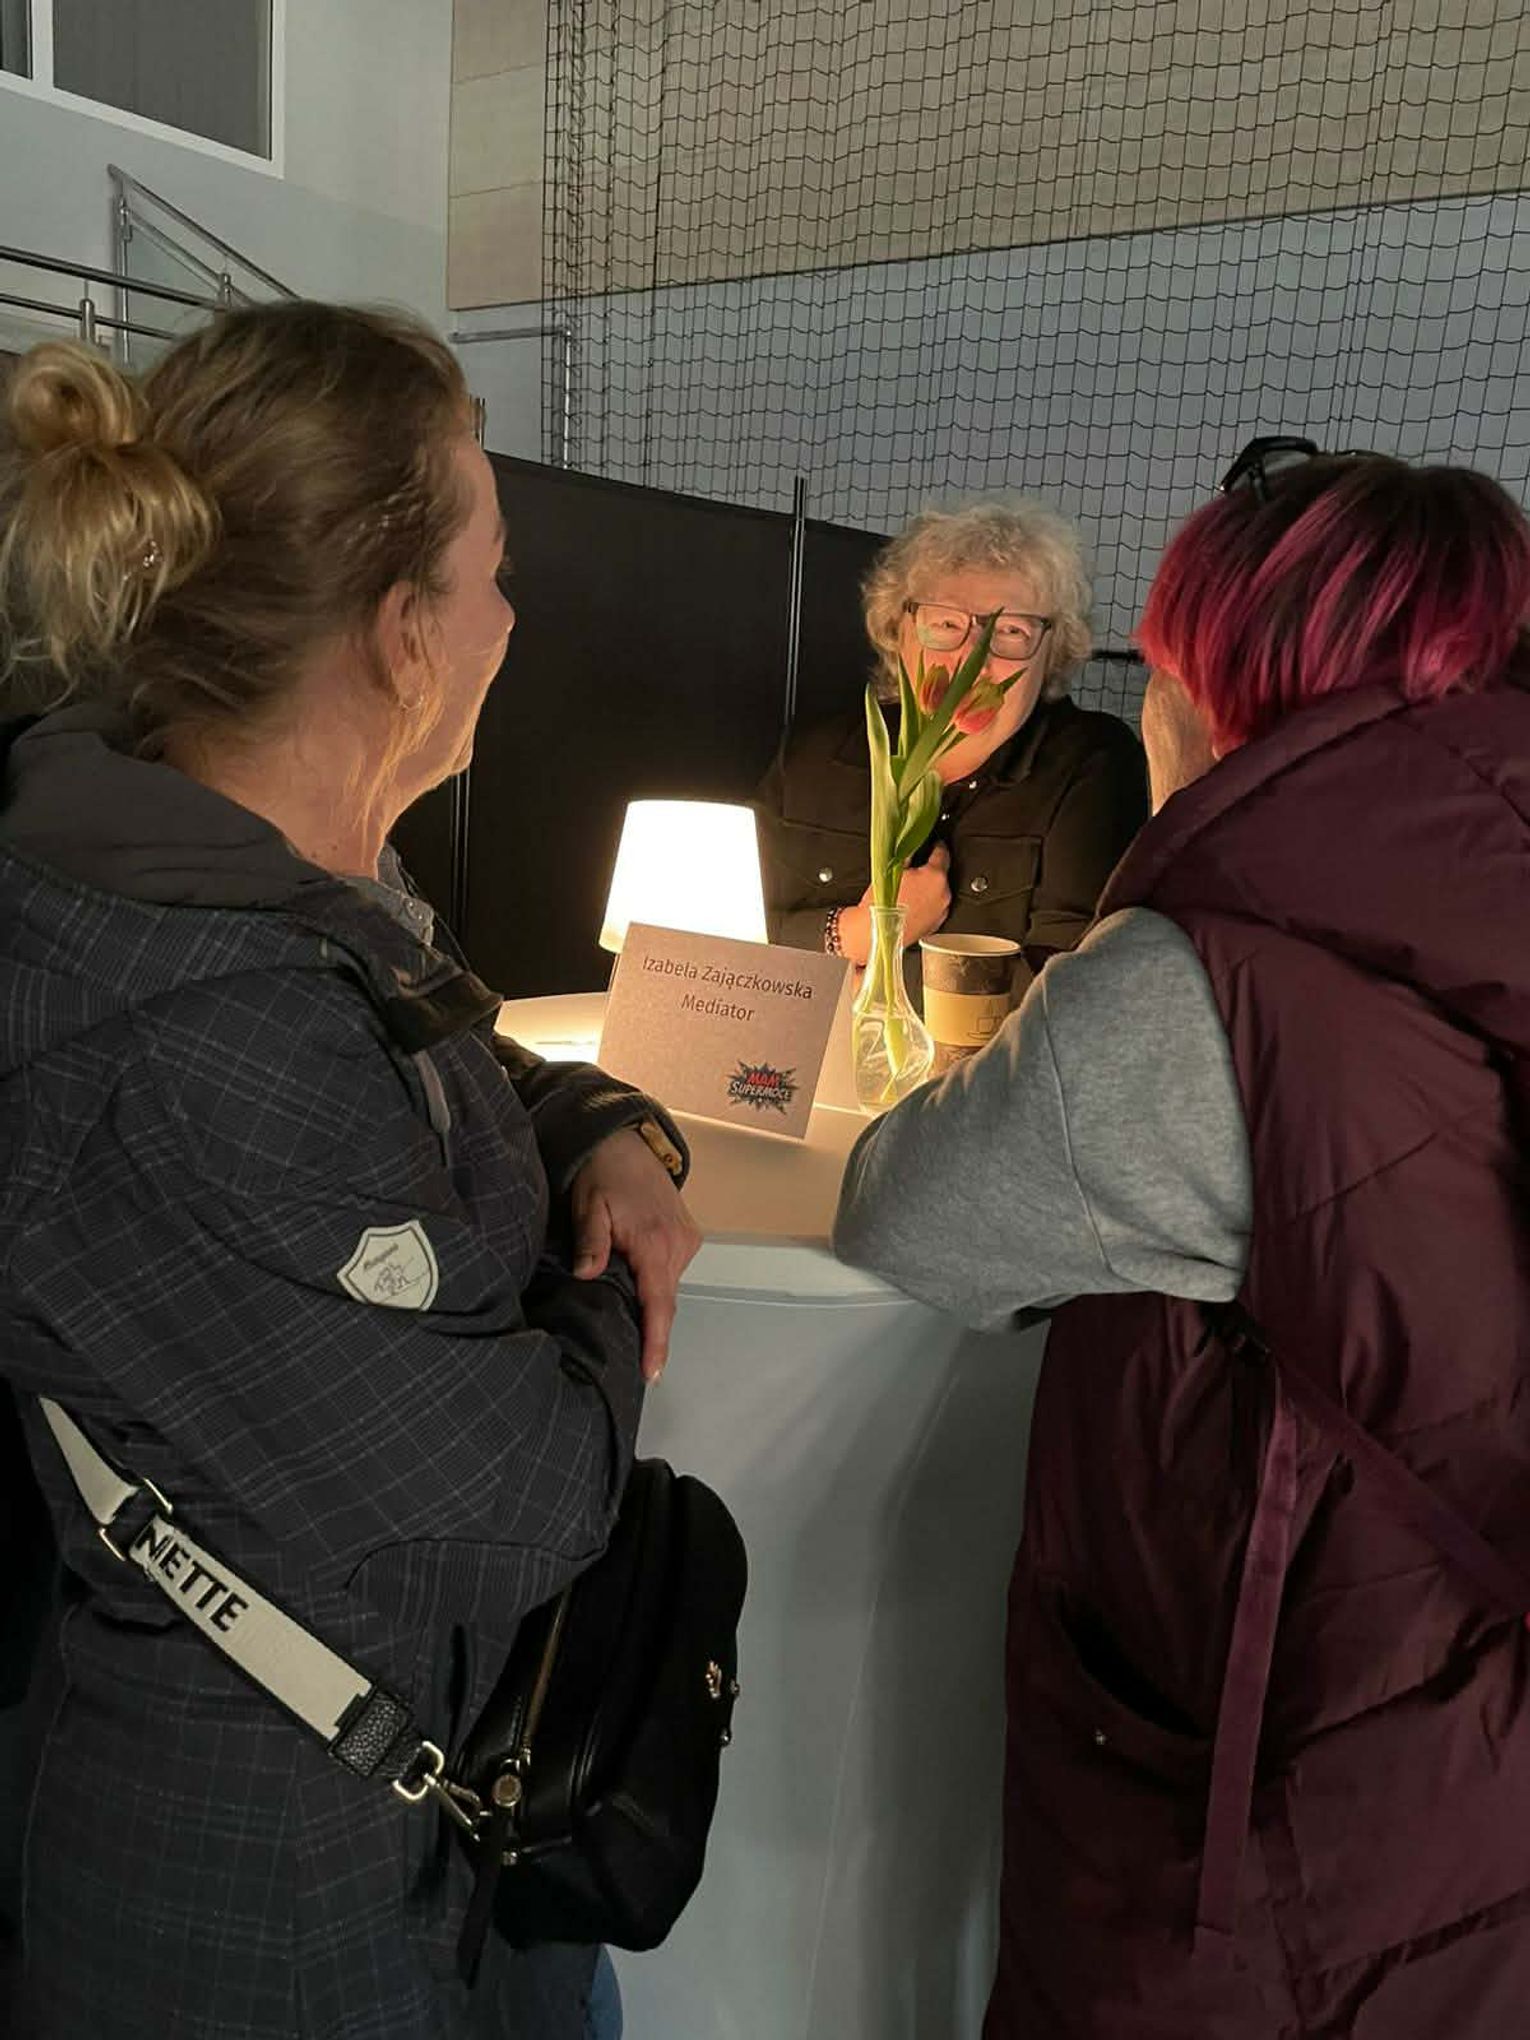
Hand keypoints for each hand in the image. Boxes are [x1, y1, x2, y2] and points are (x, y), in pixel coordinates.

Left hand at [570, 1129, 701, 1381]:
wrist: (626, 1141)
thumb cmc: (603, 1171)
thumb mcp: (588, 1204)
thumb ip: (591, 1241)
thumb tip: (588, 1273)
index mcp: (654, 1242)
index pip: (659, 1304)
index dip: (656, 1341)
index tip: (652, 1372)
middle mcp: (678, 1244)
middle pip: (664, 1300)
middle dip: (650, 1330)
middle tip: (630, 1359)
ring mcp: (686, 1240)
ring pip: (667, 1287)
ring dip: (650, 1302)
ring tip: (627, 1322)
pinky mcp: (686, 1237)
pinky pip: (670, 1271)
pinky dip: (655, 1283)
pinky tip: (636, 1288)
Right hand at [837, 845, 951, 961]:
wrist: (876, 932)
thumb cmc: (882, 905)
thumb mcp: (892, 871)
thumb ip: (907, 856)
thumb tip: (910, 848)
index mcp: (935, 877)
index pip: (943, 853)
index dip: (936, 846)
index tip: (934, 844)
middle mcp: (943, 894)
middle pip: (941, 874)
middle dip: (929, 871)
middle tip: (913, 872)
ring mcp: (941, 911)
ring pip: (938, 892)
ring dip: (928, 888)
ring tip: (909, 891)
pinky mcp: (936, 924)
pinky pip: (935, 908)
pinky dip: (927, 904)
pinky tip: (911, 904)